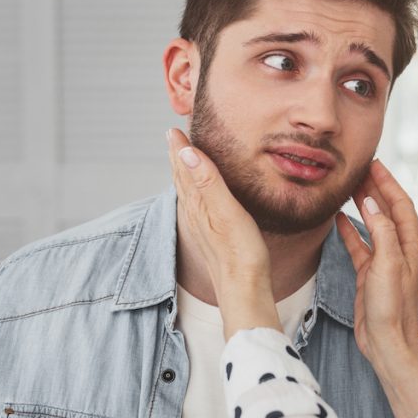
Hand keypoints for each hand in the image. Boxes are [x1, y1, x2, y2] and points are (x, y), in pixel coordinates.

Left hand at [166, 129, 280, 339]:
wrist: (244, 289)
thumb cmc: (240, 253)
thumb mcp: (226, 211)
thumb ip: (207, 180)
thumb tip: (185, 151)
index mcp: (197, 203)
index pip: (183, 167)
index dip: (179, 147)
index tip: (173, 128)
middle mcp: (195, 213)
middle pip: (181, 178)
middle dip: (178, 156)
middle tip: (174, 137)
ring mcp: (202, 226)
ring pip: (188, 193)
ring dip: (184, 173)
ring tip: (183, 160)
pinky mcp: (211, 237)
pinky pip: (197, 206)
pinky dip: (194, 193)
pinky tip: (198, 198)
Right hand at [337, 160, 417, 417]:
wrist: (389, 344)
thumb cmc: (393, 308)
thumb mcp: (388, 264)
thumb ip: (381, 231)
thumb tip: (371, 203)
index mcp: (410, 245)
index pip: (400, 204)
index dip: (388, 182)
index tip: (373, 164)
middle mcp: (400, 250)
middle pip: (387, 210)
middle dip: (374, 188)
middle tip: (357, 169)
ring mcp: (385, 262)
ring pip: (372, 224)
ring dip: (361, 205)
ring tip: (346, 188)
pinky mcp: (370, 274)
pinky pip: (359, 245)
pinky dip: (349, 230)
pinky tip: (337, 219)